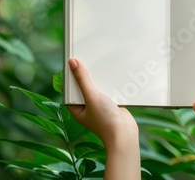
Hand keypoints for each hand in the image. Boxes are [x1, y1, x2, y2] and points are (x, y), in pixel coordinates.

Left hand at [66, 58, 139, 179]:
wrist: (125, 134)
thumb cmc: (105, 122)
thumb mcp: (92, 97)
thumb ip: (82, 80)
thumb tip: (72, 63)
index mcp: (77, 109)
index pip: (69, 90)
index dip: (69, 77)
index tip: (71, 62)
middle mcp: (88, 108)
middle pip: (83, 87)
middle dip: (85, 76)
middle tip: (85, 60)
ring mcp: (100, 106)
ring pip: (97, 88)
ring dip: (99, 80)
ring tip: (98, 66)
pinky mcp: (112, 104)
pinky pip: (109, 90)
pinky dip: (110, 84)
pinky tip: (112, 76)